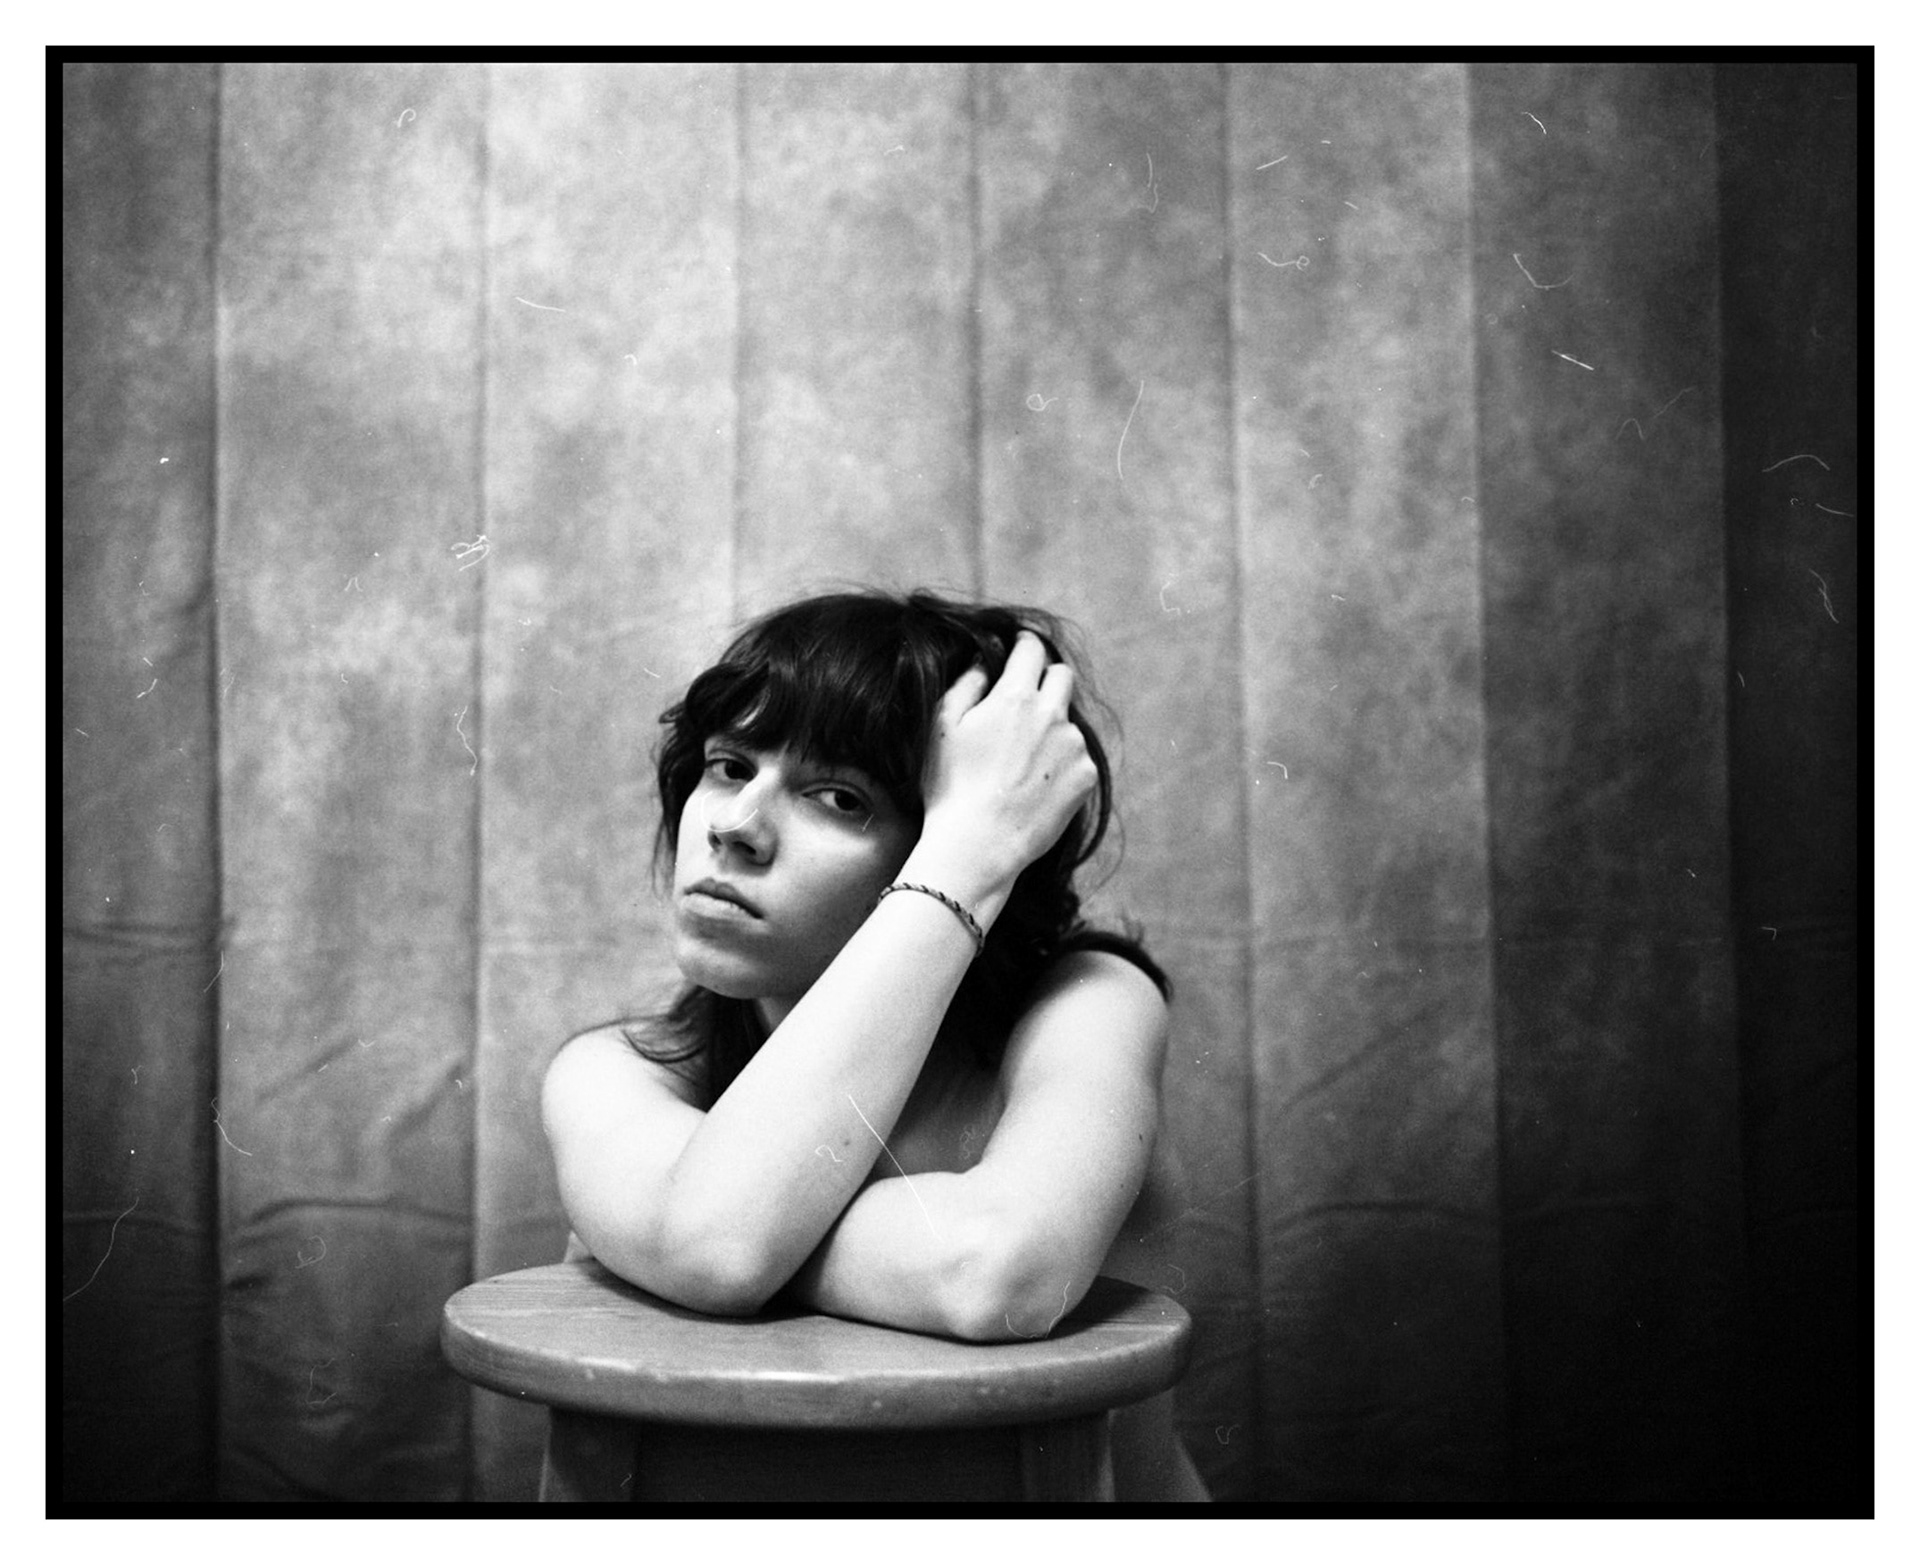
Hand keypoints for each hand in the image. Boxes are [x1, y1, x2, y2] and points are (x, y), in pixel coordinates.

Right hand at [916, 631, 1097, 891]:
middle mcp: (1052, 715)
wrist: (978, 845)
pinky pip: (1078, 758)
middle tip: (1025, 699)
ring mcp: (1074, 747)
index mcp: (1015, 697)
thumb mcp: (942, 726)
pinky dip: (1061, 763)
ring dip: (1051, 728)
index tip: (1019, 648)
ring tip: (1022, 761)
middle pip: (1062, 676)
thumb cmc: (950, 786)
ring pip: (1069, 722)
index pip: (1031, 650)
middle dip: (1045, 679)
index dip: (1023, 645)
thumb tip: (984, 663)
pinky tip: (1035, 784)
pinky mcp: (1086, 778)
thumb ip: (967, 683)